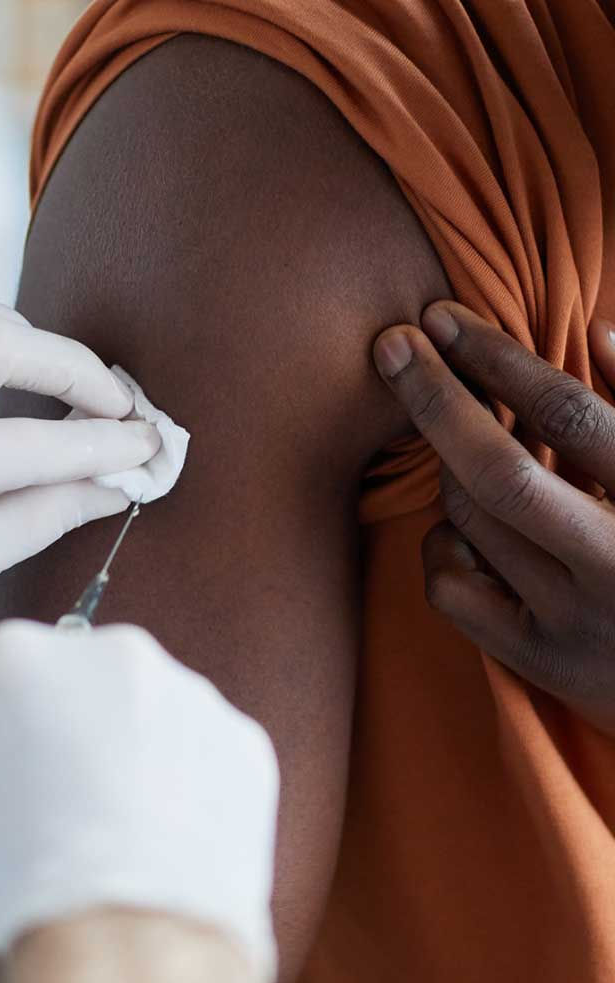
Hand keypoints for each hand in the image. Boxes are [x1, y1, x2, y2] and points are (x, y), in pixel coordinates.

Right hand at [0, 620, 278, 982]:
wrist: (128, 930)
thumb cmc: (35, 880)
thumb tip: (5, 784)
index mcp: (18, 659)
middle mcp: (107, 654)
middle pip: (78, 682)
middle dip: (69, 729)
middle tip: (59, 798)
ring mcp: (185, 691)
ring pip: (148, 713)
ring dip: (133, 753)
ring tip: (116, 827)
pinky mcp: (241, 737)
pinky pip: (206, 754)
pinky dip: (191, 786)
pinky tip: (163, 836)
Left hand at [373, 301, 614, 733]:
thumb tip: (598, 331)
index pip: (570, 416)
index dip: (499, 359)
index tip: (442, 318)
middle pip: (496, 472)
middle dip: (433, 398)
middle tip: (392, 344)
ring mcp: (574, 622)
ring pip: (466, 520)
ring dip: (447, 465)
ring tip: (461, 438)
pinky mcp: (537, 662)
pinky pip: (448, 587)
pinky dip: (440, 542)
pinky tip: (465, 526)